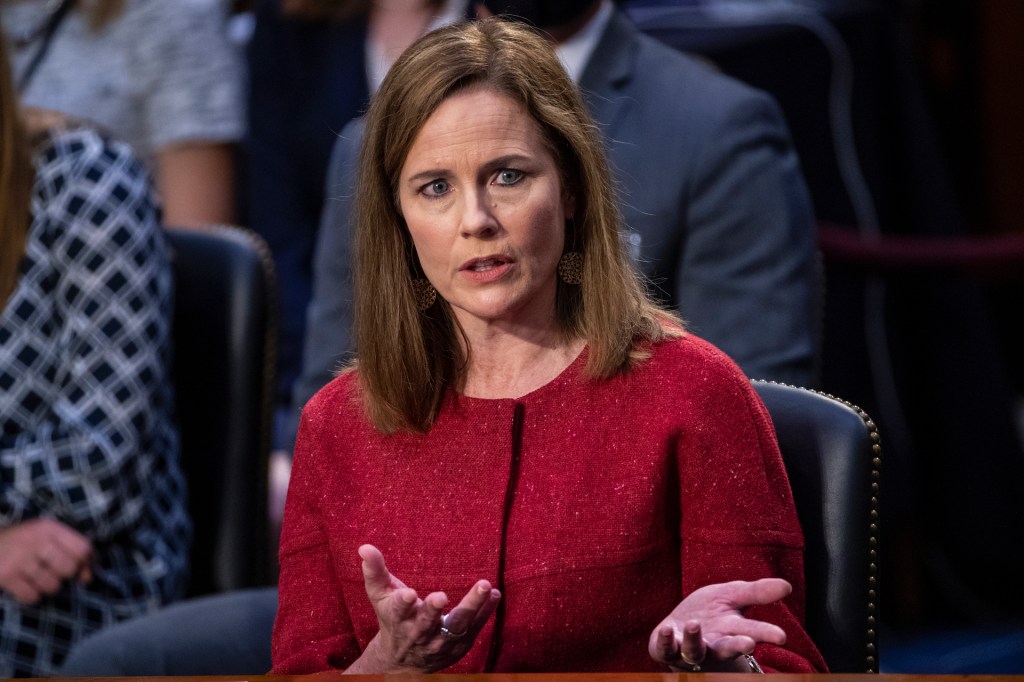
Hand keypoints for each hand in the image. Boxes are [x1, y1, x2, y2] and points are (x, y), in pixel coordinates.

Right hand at [0, 518, 92, 603]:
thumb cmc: (20, 542)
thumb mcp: (45, 535)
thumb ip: (70, 549)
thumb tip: (89, 577)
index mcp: (49, 528)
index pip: (83, 548)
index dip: (88, 563)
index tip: (84, 571)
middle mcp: (35, 540)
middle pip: (69, 568)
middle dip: (65, 575)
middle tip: (52, 571)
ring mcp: (19, 558)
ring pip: (53, 585)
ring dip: (47, 586)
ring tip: (36, 577)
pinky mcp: (5, 575)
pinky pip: (32, 596)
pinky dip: (31, 596)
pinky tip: (24, 585)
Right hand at [351, 544, 500, 673]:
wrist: (403, 660)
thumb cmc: (392, 618)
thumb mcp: (381, 595)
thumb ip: (374, 571)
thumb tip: (364, 546)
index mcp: (398, 618)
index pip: (399, 610)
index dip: (403, 603)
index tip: (408, 594)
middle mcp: (418, 633)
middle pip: (427, 622)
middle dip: (433, 610)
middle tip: (442, 596)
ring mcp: (441, 642)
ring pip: (457, 626)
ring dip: (472, 607)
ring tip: (486, 586)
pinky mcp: (459, 645)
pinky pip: (475, 628)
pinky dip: (486, 612)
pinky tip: (495, 595)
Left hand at [649, 578, 790, 671]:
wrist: (680, 627)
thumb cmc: (710, 612)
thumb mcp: (732, 595)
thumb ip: (756, 592)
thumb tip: (788, 586)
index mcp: (732, 630)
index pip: (752, 631)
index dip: (766, 634)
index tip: (781, 636)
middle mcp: (714, 645)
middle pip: (728, 648)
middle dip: (738, 647)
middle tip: (749, 644)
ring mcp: (691, 650)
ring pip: (695, 651)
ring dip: (695, 640)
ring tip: (694, 624)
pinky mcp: (667, 650)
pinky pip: (666, 650)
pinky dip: (667, 642)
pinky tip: (668, 630)